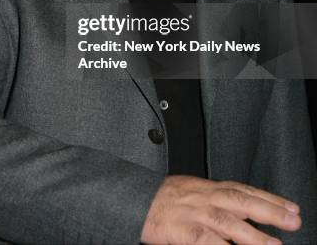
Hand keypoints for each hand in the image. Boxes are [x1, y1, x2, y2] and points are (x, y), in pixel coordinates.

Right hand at [140, 175, 300, 243]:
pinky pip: (208, 243)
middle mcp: (205, 197)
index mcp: (207, 187)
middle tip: (294, 219)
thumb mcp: (191, 191)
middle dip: (270, 210)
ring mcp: (195, 214)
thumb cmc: (161, 199)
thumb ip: (214, 198)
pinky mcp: (184, 231)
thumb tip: (241, 209)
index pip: (244, 190)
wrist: (134, 200)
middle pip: (242, 202)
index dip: (268, 198)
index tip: (290, 206)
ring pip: (230, 223)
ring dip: (255, 235)